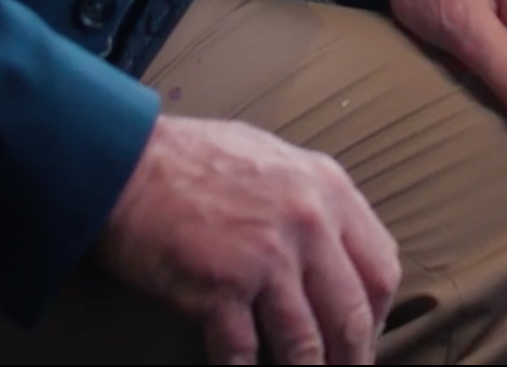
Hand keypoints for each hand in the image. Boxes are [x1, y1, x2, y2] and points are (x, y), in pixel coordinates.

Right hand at [97, 115, 398, 364]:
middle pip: (352, 312)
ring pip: (306, 341)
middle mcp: (309, 222)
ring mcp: (267, 256)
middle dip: (353, 357)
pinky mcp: (221, 286)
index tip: (364, 339)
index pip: (380, 267)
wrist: (126, 160)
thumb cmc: (193, 159)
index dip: (377, 315)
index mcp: (329, 189)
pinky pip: (243, 352)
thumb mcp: (277, 161)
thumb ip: (312, 202)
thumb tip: (331, 250)